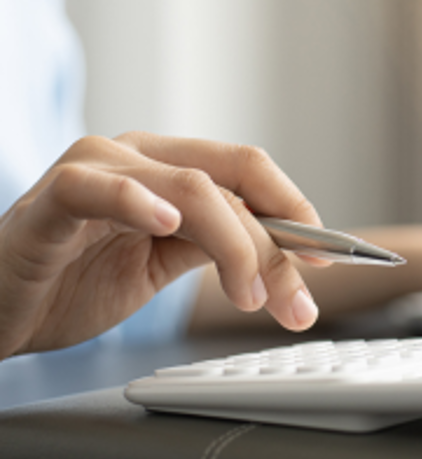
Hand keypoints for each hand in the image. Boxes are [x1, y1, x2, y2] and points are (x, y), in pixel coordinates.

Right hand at [0, 132, 324, 358]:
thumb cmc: (74, 281)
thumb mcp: (165, 265)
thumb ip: (218, 248)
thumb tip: (292, 257)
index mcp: (170, 166)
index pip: (250, 172)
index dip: (297, 210)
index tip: (330, 258)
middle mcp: (140, 155)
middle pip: (234, 181)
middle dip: (278, 245)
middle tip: (298, 303)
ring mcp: (96, 169)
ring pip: (190, 186)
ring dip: (236, 244)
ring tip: (251, 297)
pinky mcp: (53, 198)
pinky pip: (98, 186)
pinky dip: (138, 201)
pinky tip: (168, 225)